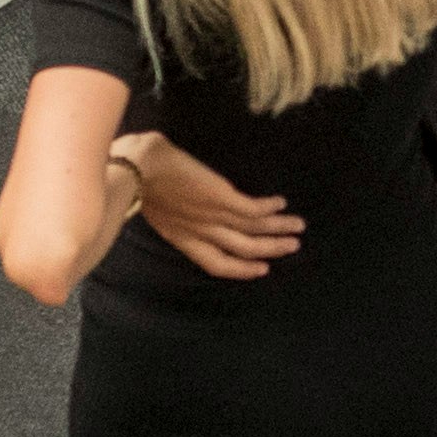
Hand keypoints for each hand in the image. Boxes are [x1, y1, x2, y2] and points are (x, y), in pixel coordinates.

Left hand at [119, 133, 303, 279]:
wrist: (139, 167)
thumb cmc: (138, 179)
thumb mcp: (153, 205)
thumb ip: (171, 212)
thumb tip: (177, 205)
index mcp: (183, 238)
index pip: (217, 264)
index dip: (242, 270)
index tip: (262, 269)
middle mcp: (203, 232)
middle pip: (244, 250)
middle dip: (271, 249)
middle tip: (292, 246)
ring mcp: (214, 215)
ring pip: (254, 231)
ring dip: (279, 230)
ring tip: (298, 227)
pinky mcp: (222, 197)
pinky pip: (253, 209)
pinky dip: (270, 208)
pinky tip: (281, 203)